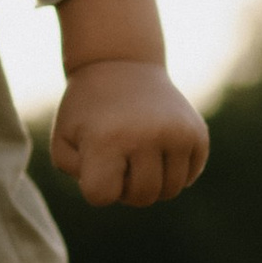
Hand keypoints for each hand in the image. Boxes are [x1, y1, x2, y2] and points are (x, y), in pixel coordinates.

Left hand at [50, 58, 208, 207]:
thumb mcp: (64, 140)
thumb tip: (117, 190)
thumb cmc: (87, 111)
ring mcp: (177, 134)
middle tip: (118, 160)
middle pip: (142, 197)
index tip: (94, 163)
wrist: (121, 65)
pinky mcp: (197, 133)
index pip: (101, 196)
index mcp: (107, 139)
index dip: (95, 187)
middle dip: (126, 189)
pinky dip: (173, 172)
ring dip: (152, 183)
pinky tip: (159, 150)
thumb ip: (79, 174)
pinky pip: (189, 176)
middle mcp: (147, 136)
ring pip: (170, 191)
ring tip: (137, 156)